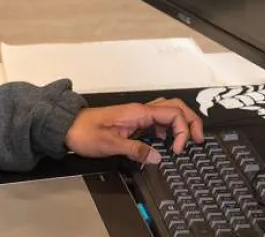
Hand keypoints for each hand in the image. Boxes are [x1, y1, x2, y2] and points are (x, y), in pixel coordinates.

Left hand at [64, 98, 203, 164]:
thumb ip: (135, 150)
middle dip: (190, 121)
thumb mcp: (109, 144)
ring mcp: (138, 115)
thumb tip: (157, 157)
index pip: (173, 114)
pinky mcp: (133, 121)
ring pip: (168, 112)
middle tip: (198, 139)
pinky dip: (169, 128)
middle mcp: (141, 110)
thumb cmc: (84, 132)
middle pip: (175, 107)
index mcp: (138, 112)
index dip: (182, 131)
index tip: (177, 150)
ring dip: (181, 124)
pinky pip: (158, 120)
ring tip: (187, 141)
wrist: (67, 127)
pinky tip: (167, 142)